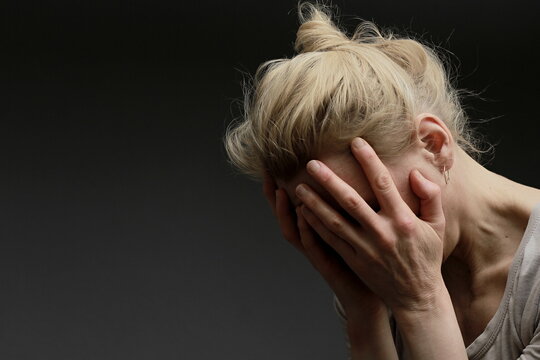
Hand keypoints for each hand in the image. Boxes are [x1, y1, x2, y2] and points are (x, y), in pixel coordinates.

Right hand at [262, 174, 385, 319]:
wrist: (370, 293)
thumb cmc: (368, 259)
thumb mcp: (356, 226)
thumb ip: (353, 202)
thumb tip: (359, 172)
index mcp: (315, 228)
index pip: (292, 204)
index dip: (281, 186)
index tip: (274, 165)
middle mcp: (311, 238)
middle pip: (284, 215)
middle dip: (273, 195)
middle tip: (267, 174)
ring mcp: (316, 252)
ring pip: (293, 230)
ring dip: (285, 211)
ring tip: (280, 191)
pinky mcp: (325, 265)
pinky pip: (311, 246)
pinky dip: (306, 230)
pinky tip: (303, 214)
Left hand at [294, 137, 445, 312]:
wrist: (417, 296)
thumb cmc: (426, 256)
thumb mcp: (438, 225)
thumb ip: (431, 196)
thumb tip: (414, 173)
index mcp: (403, 220)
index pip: (382, 184)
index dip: (368, 161)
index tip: (355, 142)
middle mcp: (382, 233)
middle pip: (350, 200)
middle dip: (329, 180)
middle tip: (311, 163)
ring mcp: (365, 248)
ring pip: (334, 221)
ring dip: (315, 203)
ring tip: (298, 186)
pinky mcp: (354, 260)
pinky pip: (331, 240)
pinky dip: (316, 225)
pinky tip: (303, 211)